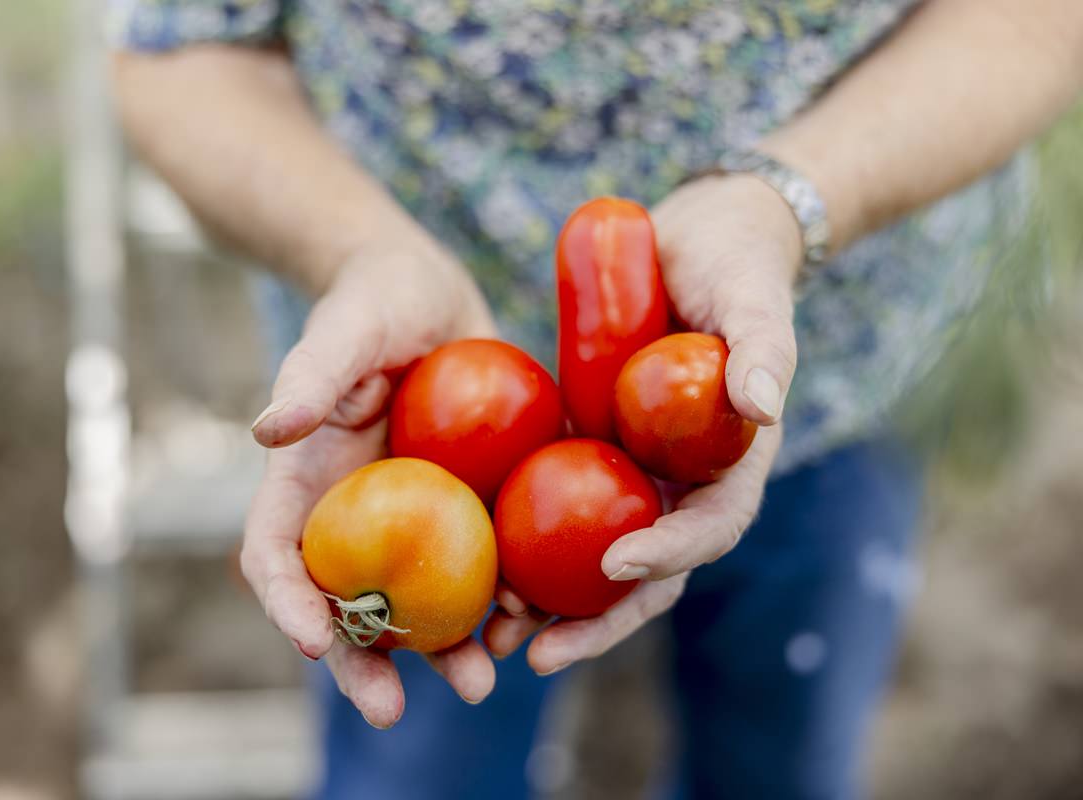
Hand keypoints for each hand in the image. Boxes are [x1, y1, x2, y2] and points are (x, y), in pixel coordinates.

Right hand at [239, 239, 499, 727]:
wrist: (437, 298)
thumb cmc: (375, 301)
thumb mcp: (347, 328)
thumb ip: (313, 374)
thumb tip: (267, 428)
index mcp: (308, 484)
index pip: (277, 555)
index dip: (285, 603)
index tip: (309, 642)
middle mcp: (357, 516)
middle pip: (346, 604)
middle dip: (361, 664)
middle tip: (387, 711)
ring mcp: (415, 520)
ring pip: (419, 603)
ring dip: (442, 651)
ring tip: (479, 681)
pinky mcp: (469, 510)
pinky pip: (481, 567)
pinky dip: (500, 601)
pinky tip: (530, 619)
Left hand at [485, 174, 800, 673]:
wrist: (697, 235)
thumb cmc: (734, 261)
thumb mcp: (753, 298)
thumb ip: (763, 350)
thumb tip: (762, 408)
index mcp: (731, 462)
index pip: (708, 528)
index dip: (670, 553)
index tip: (617, 561)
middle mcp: (682, 479)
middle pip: (646, 569)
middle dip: (598, 617)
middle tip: (539, 653)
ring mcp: (634, 467)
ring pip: (592, 552)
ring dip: (549, 598)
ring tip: (492, 632)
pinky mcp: (591, 445)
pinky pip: (556, 504)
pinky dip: (524, 540)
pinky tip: (476, 560)